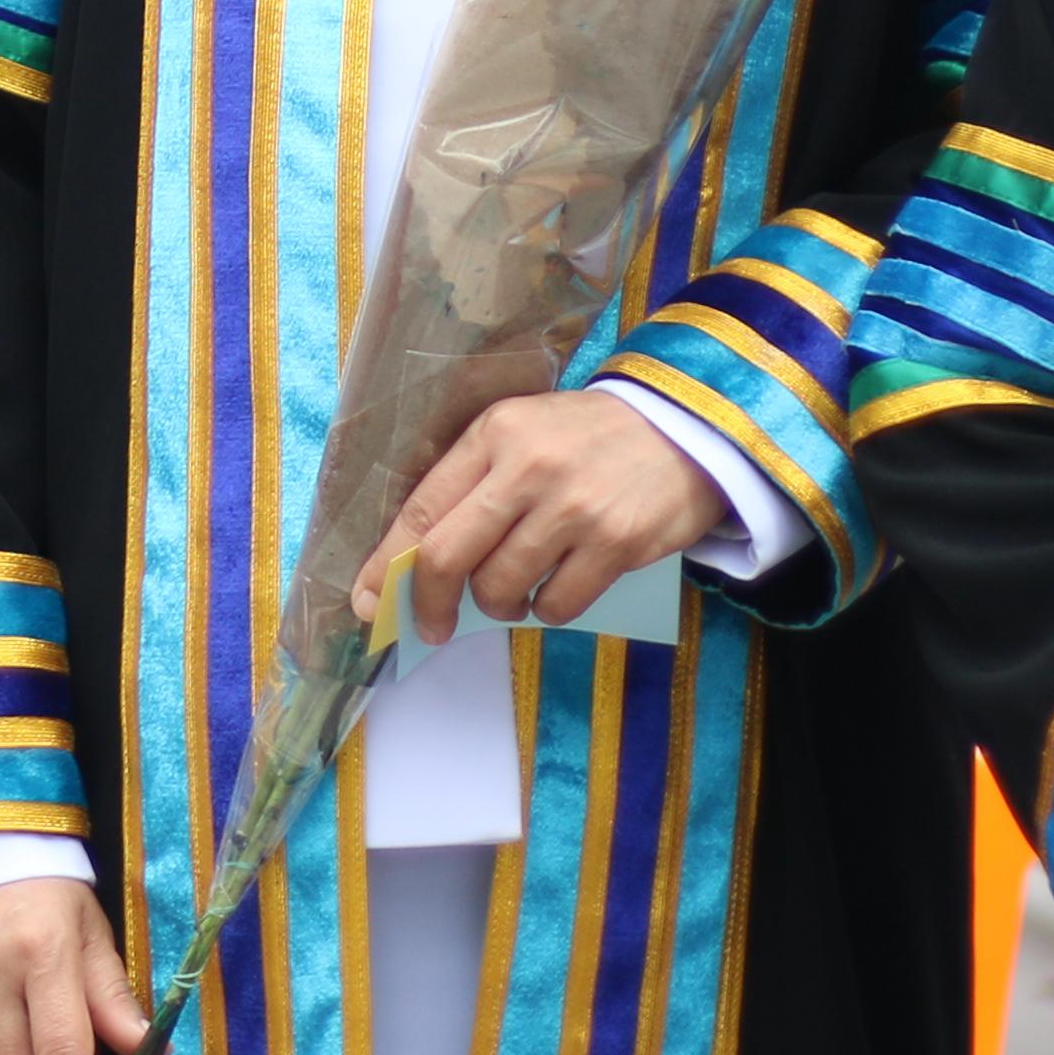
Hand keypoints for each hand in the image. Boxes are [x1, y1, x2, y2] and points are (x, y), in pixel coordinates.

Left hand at [352, 391, 727, 646]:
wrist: (684, 428)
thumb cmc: (587, 439)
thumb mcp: (523, 434)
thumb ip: (474, 484)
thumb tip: (421, 559)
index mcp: (494, 433)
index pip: (424, 507)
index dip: (388, 562)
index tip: (370, 600)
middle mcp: (528, 467)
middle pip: (450, 556)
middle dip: (430, 603)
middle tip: (431, 626)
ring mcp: (574, 507)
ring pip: (501, 587)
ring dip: (498, 606)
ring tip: (512, 593)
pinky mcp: (616, 543)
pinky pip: (557, 605)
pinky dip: (547, 610)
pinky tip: (556, 589)